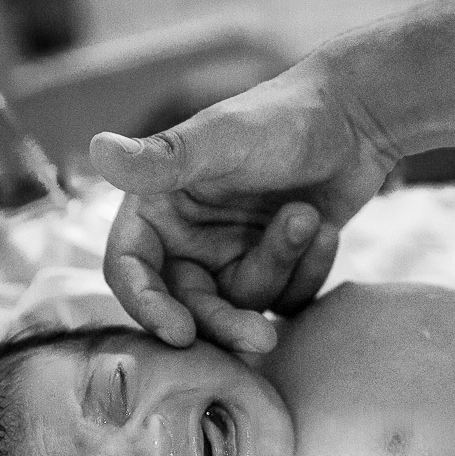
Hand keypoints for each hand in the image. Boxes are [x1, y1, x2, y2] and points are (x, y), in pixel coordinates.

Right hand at [92, 59, 397, 350]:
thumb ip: (165, 158)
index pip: (131, 269)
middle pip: (189, 305)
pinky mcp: (276, 266)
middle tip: (262, 338)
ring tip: (309, 217)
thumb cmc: (285, 117)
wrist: (357, 120)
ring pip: (243, 304)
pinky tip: (327, 231)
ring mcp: (234, 255)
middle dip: (225, 321)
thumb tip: (98, 150)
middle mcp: (189, 237)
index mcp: (159, 206)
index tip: (180, 334)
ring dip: (280, 266)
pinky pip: (285, 300)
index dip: (148, 306)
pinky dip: (309, 272)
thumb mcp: (224, 138)